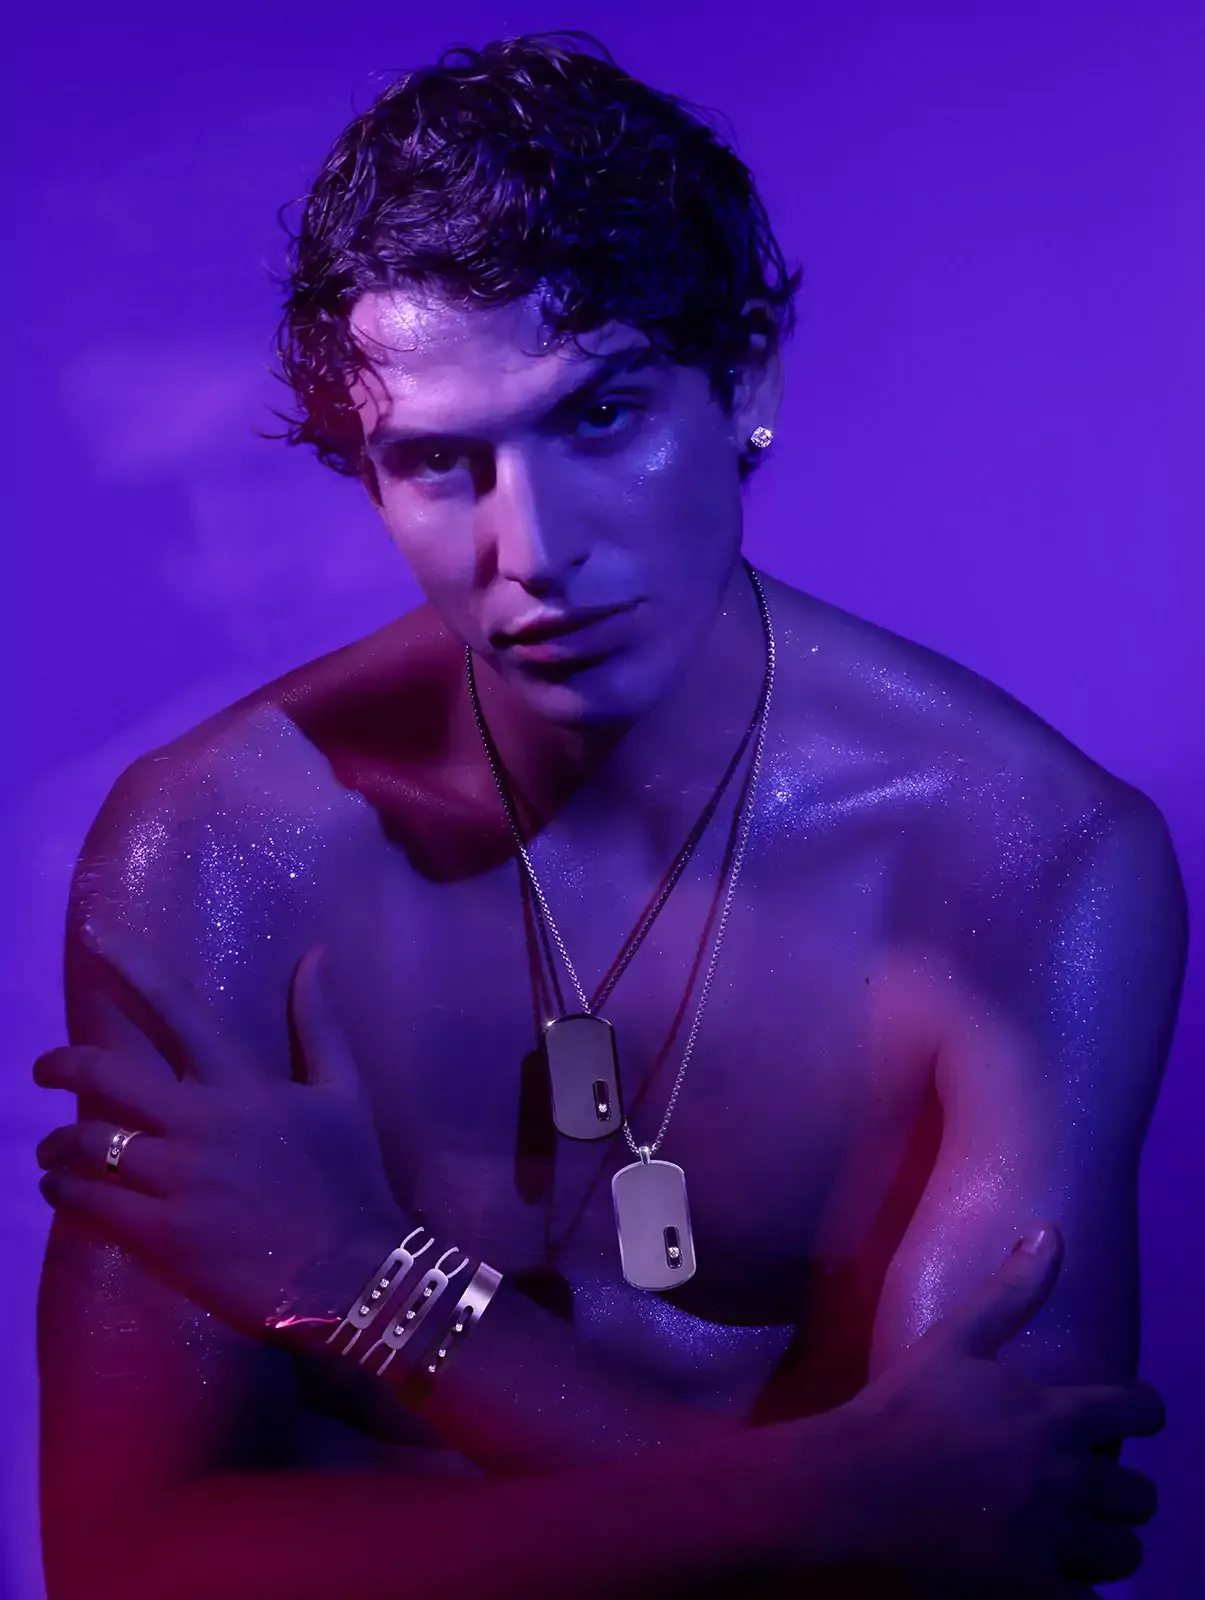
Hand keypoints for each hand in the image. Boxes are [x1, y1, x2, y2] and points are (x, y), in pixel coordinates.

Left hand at [34, 926, 405, 1338]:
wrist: (350, 1274)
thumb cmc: (348, 1178)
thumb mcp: (343, 1092)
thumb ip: (319, 1023)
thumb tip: (314, 954)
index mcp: (242, 1084)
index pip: (178, 1008)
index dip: (133, 965)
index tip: (94, 937)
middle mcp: (201, 1123)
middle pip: (106, 1075)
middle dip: (61, 1065)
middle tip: (44, 1068)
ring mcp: (176, 1181)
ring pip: (87, 1145)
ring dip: (58, 1143)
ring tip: (54, 1150)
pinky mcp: (160, 1236)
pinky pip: (89, 1204)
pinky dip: (64, 1192)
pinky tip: (63, 1191)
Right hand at [826, 1225, 1162, 1595]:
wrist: (851, 1489)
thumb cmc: (902, 1409)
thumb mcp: (955, 1339)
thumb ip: (1012, 1289)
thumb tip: (1051, 1230)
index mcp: (1058, 1416)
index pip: (1141, 1412)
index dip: (1138, 1413)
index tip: (1121, 1417)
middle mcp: (1071, 1480)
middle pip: (1139, 1494)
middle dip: (1117, 1488)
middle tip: (1080, 1484)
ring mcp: (1055, 1541)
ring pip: (1124, 1551)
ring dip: (1104, 1540)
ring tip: (1069, 1533)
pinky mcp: (1035, 1590)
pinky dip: (1078, 1587)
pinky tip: (1049, 1573)